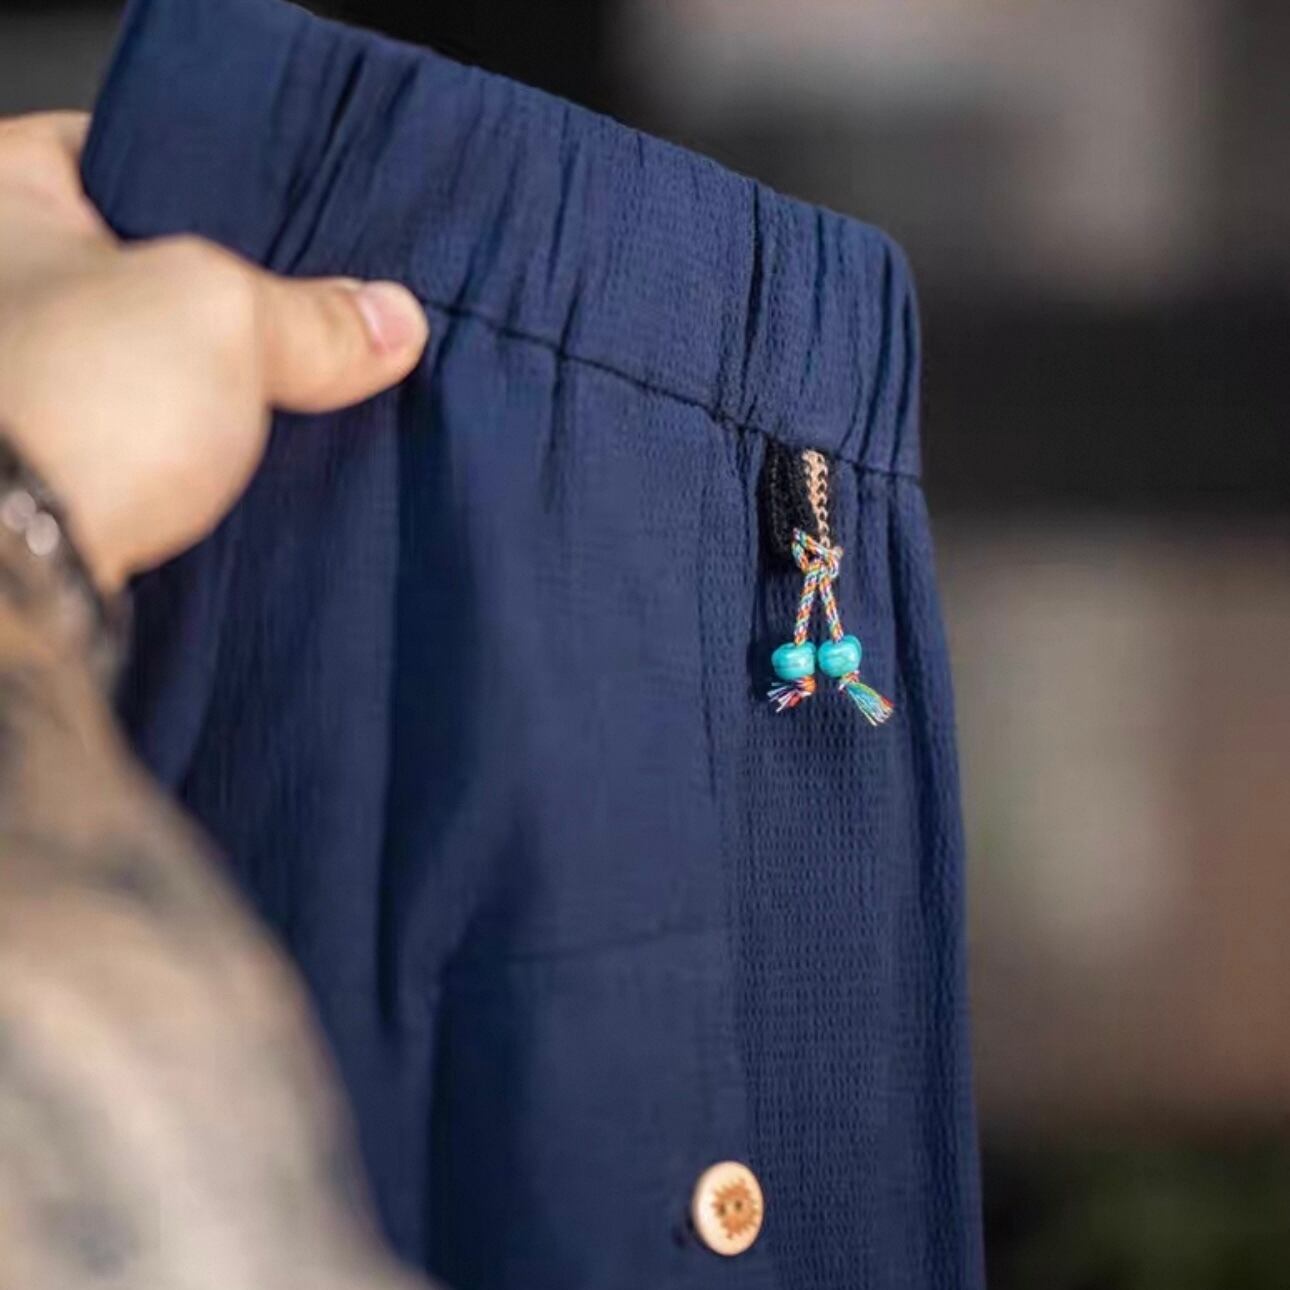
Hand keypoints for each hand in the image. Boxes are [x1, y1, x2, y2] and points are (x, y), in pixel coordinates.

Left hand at [0, 112, 428, 591]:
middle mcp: (1, 285)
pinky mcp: (49, 468)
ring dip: (218, 382)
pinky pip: (140, 437)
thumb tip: (387, 320)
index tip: (302, 217)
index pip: (134, 149)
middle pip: (148, 265)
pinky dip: (192, 446)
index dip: (230, 179)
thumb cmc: (65, 405)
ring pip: (148, 360)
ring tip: (304, 389)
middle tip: (319, 314)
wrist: (13, 570)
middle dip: (236, 298)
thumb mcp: (224, 317)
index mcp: (0, 193)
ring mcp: (24, 379)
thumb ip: (313, 313)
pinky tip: (252, 460)